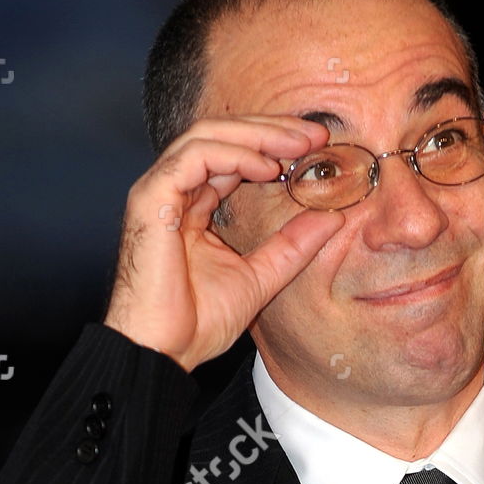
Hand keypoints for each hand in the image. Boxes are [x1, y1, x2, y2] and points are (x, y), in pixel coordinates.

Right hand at [103, 116, 344, 370]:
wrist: (161, 353)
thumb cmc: (196, 323)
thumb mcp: (261, 275)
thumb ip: (292, 244)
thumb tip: (333, 217)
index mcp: (192, 206)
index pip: (233, 157)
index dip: (274, 145)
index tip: (317, 148)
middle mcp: (173, 192)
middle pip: (221, 136)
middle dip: (271, 130)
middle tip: (316, 135)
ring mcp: (158, 192)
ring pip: (206, 136)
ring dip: (257, 134)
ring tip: (298, 144)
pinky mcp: (150, 199)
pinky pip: (193, 157)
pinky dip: (233, 154)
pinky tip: (266, 168)